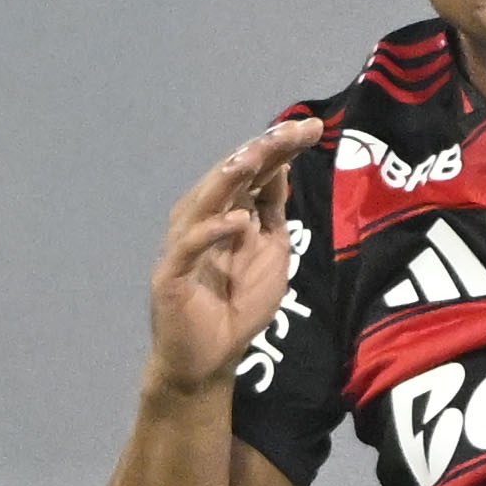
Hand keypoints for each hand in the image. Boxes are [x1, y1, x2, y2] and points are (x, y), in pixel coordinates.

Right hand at [142, 119, 314, 398]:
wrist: (209, 358)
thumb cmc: (238, 305)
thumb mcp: (270, 251)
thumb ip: (272, 212)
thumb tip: (282, 165)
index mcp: (225, 210)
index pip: (254, 171)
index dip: (280, 147)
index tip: (314, 127)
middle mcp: (201, 218)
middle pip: (231, 176)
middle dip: (262, 150)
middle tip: (292, 130)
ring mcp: (183, 244)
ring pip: (205, 201)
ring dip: (230, 177)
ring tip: (256, 155)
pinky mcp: (171, 274)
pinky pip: (190, 246)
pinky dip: (213, 232)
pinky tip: (237, 220)